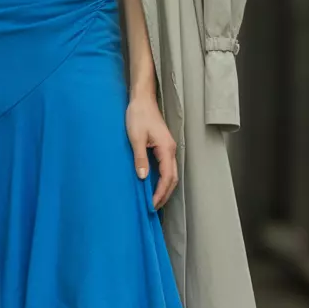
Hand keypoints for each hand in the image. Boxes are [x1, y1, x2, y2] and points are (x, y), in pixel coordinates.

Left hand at [125, 92, 177, 209]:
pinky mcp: (163, 146)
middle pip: (173, 178)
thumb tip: (142, 177)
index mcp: (166, 149)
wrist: (142, 99)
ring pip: (171, 174)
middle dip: (165, 194)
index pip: (167, 177)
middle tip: (154, 208)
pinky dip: (163, 179)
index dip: (160, 192)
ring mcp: (168, 148)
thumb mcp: (135, 138)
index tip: (152, 204)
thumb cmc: (138, 115)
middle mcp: (170, 150)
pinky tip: (154, 184)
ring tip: (155, 200)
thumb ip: (140, 158)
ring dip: (165, 188)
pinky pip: (167, 167)